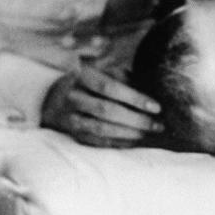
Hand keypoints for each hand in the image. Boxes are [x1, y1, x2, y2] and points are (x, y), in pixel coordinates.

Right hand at [41, 65, 162, 146]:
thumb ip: (124, 77)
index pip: (110, 87)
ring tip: (148, 134)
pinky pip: (98, 142)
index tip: (156, 107)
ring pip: (101, 129)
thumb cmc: (92, 82)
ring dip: (128, 133)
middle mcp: (74, 97)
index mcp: (84, 76)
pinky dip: (118, 143)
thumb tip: (151, 88)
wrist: (56, 98)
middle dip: (136, 119)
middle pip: (106, 110)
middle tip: (158, 125)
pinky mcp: (74, 134)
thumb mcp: (104, 71)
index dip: (134, 98)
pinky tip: (135, 142)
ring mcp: (71, 118)